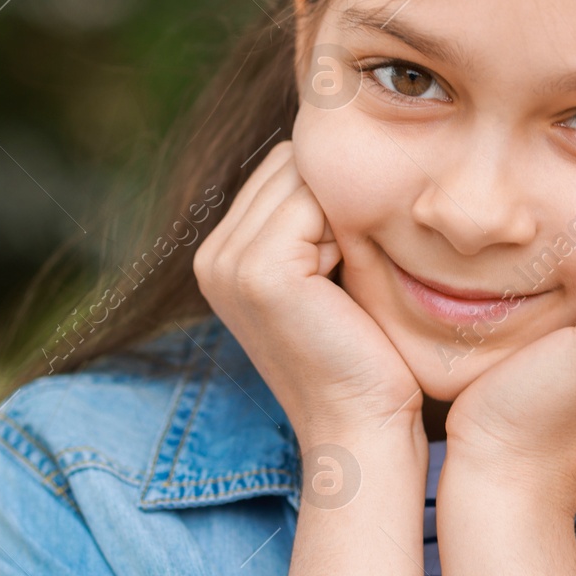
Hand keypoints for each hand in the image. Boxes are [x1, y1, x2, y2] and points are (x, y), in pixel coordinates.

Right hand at [193, 140, 420, 440]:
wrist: (361, 424)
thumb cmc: (363, 355)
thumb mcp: (331, 275)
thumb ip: (317, 220)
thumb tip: (344, 150)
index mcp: (221, 255)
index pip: (283, 169)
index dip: (334, 194)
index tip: (361, 249)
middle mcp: (212, 256)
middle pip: (290, 165)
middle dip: (338, 197)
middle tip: (361, 263)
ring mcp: (228, 263)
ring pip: (305, 178)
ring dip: (347, 213)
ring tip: (356, 274)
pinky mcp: (259, 272)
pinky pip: (316, 204)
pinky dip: (349, 231)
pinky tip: (355, 277)